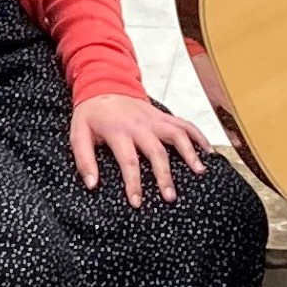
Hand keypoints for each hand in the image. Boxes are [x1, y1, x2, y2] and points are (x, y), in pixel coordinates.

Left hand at [70, 90, 213, 205]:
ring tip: (199, 172)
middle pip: (156, 152)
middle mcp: (139, 125)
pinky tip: (208, 152)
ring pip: (176, 135)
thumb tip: (92, 184)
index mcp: (118, 130)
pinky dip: (198, 136)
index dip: (133, 183)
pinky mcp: (163, 116)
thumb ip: (83, 159)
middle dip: (164, 176)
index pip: (128, 161)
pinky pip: (184, 124)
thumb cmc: (91, 114)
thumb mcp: (78, 134)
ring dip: (189, 153)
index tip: (137, 203)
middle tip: (170, 197)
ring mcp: (154, 119)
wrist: (103, 84)